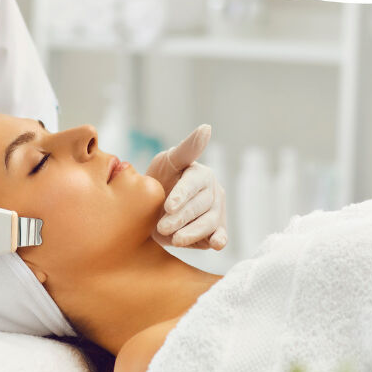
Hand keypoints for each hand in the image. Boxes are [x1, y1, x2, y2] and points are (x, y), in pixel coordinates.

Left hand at [145, 125, 228, 249]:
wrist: (152, 210)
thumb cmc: (160, 180)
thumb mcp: (168, 162)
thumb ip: (187, 148)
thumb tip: (207, 127)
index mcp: (202, 174)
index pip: (194, 184)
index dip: (181, 195)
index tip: (168, 206)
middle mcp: (213, 192)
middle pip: (200, 206)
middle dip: (180, 217)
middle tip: (162, 227)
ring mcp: (216, 212)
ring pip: (208, 223)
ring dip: (192, 232)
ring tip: (175, 239)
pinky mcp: (215, 231)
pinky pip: (220, 236)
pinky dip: (219, 240)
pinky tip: (214, 244)